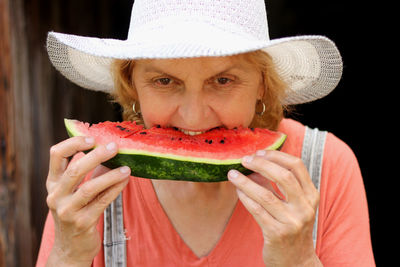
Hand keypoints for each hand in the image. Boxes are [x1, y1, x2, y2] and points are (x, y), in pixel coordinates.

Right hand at [45, 136, 130, 265]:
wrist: (71, 248)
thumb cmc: (76, 213)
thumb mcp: (74, 192)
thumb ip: (88, 172)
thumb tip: (108, 150)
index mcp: (52, 183)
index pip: (56, 155)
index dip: (73, 142)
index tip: (92, 138)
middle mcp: (56, 196)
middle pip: (75, 169)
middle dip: (96, 155)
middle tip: (114, 147)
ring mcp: (67, 211)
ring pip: (89, 187)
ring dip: (111, 175)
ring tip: (127, 167)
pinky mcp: (82, 223)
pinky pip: (102, 201)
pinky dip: (115, 189)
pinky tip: (125, 180)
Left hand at [228, 150, 321, 266]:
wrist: (297, 261)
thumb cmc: (292, 228)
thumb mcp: (294, 205)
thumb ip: (278, 186)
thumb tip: (255, 166)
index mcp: (311, 196)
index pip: (297, 166)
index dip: (276, 156)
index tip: (259, 153)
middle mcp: (305, 207)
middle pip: (283, 176)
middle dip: (261, 164)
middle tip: (244, 160)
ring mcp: (292, 221)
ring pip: (266, 194)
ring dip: (245, 181)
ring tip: (232, 174)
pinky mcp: (277, 234)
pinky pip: (257, 210)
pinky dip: (245, 198)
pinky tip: (238, 191)